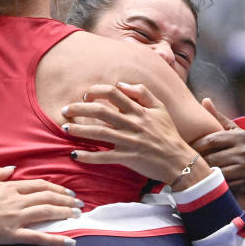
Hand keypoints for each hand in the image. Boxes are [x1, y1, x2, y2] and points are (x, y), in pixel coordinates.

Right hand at [0, 167, 81, 245]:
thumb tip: (13, 168)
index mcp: (9, 187)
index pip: (39, 185)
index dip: (56, 188)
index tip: (68, 191)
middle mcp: (16, 201)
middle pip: (48, 197)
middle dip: (66, 200)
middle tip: (79, 204)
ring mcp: (15, 218)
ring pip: (47, 213)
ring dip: (65, 213)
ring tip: (77, 216)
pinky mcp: (12, 235)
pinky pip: (38, 237)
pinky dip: (55, 240)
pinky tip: (70, 242)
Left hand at [61, 82, 198, 183]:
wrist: (179, 161)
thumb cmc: (168, 134)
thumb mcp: (160, 108)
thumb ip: (142, 93)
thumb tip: (121, 84)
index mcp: (139, 110)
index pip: (113, 93)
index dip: (96, 91)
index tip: (85, 94)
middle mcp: (132, 123)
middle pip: (100, 111)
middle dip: (79, 108)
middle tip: (65, 110)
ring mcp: (129, 141)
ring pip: (99, 132)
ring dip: (79, 129)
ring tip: (64, 128)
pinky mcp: (128, 158)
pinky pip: (104, 157)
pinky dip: (88, 156)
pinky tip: (75, 154)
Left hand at [191, 98, 244, 198]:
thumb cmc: (243, 149)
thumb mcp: (234, 132)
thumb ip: (218, 118)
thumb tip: (205, 100)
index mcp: (239, 135)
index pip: (211, 140)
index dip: (196, 147)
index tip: (186, 151)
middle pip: (212, 157)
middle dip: (199, 163)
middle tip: (187, 166)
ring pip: (218, 172)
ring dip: (205, 175)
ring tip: (195, 175)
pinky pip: (226, 184)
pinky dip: (216, 185)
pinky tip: (208, 185)